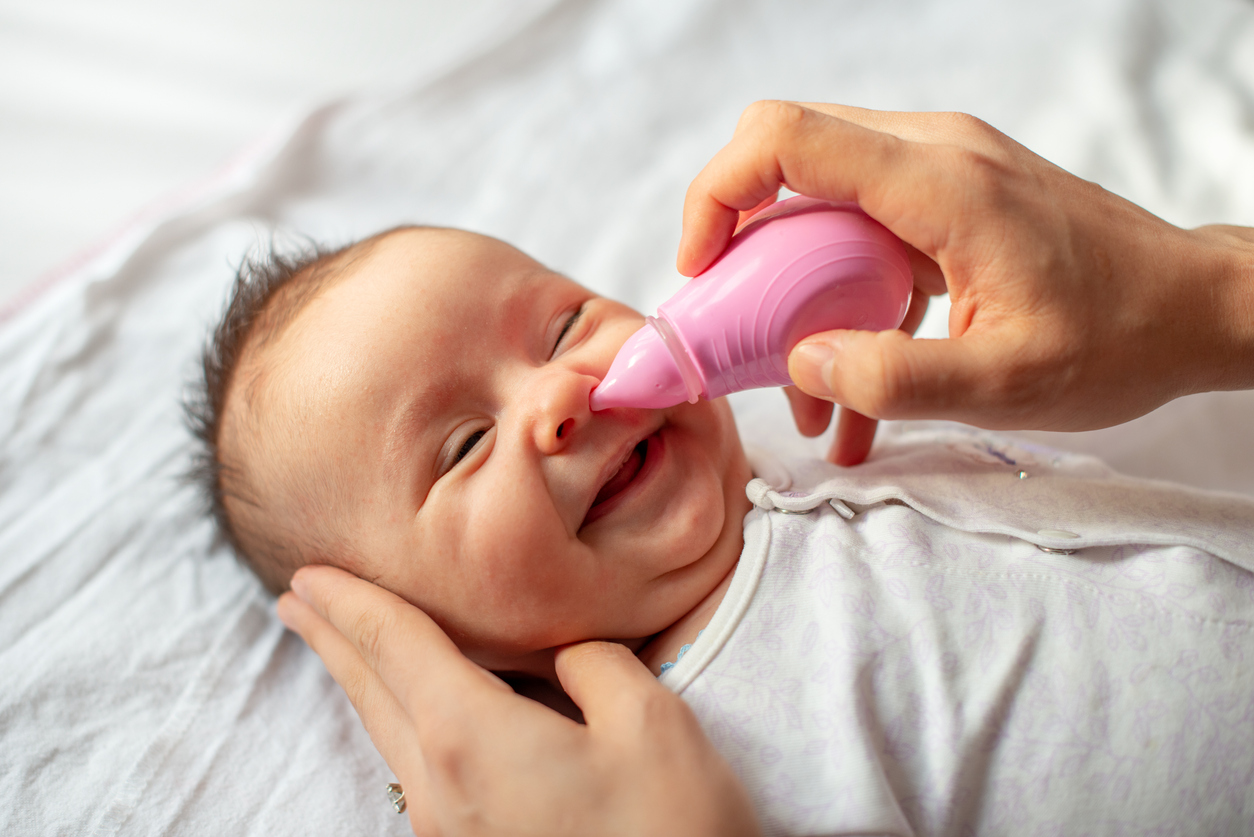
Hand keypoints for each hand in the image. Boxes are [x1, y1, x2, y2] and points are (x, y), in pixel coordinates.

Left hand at [277, 565, 759, 836]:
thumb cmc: (670, 831)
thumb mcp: (649, 722)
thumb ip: (593, 662)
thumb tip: (566, 652)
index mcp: (471, 737)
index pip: (394, 646)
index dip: (351, 602)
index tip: (310, 574)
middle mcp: (442, 787)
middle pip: (369, 692)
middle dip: (331, 638)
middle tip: (298, 599)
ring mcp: (449, 829)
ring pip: (385, 733)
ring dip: (357, 679)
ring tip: (335, 644)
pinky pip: (414, 767)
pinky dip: (393, 718)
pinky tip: (404, 712)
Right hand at [680, 101, 1253, 462]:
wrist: (1192, 309)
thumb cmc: (1117, 338)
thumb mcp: (1004, 382)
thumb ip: (892, 379)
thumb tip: (801, 365)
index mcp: (939, 183)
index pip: (786, 140)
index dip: (718, 195)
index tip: (704, 272)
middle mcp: (933, 152)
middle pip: (788, 157)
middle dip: (744, 246)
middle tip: (740, 329)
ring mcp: (941, 169)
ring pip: (820, 198)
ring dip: (793, 283)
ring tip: (807, 388)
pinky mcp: (948, 198)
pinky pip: (862, 226)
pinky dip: (837, 291)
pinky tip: (853, 376)